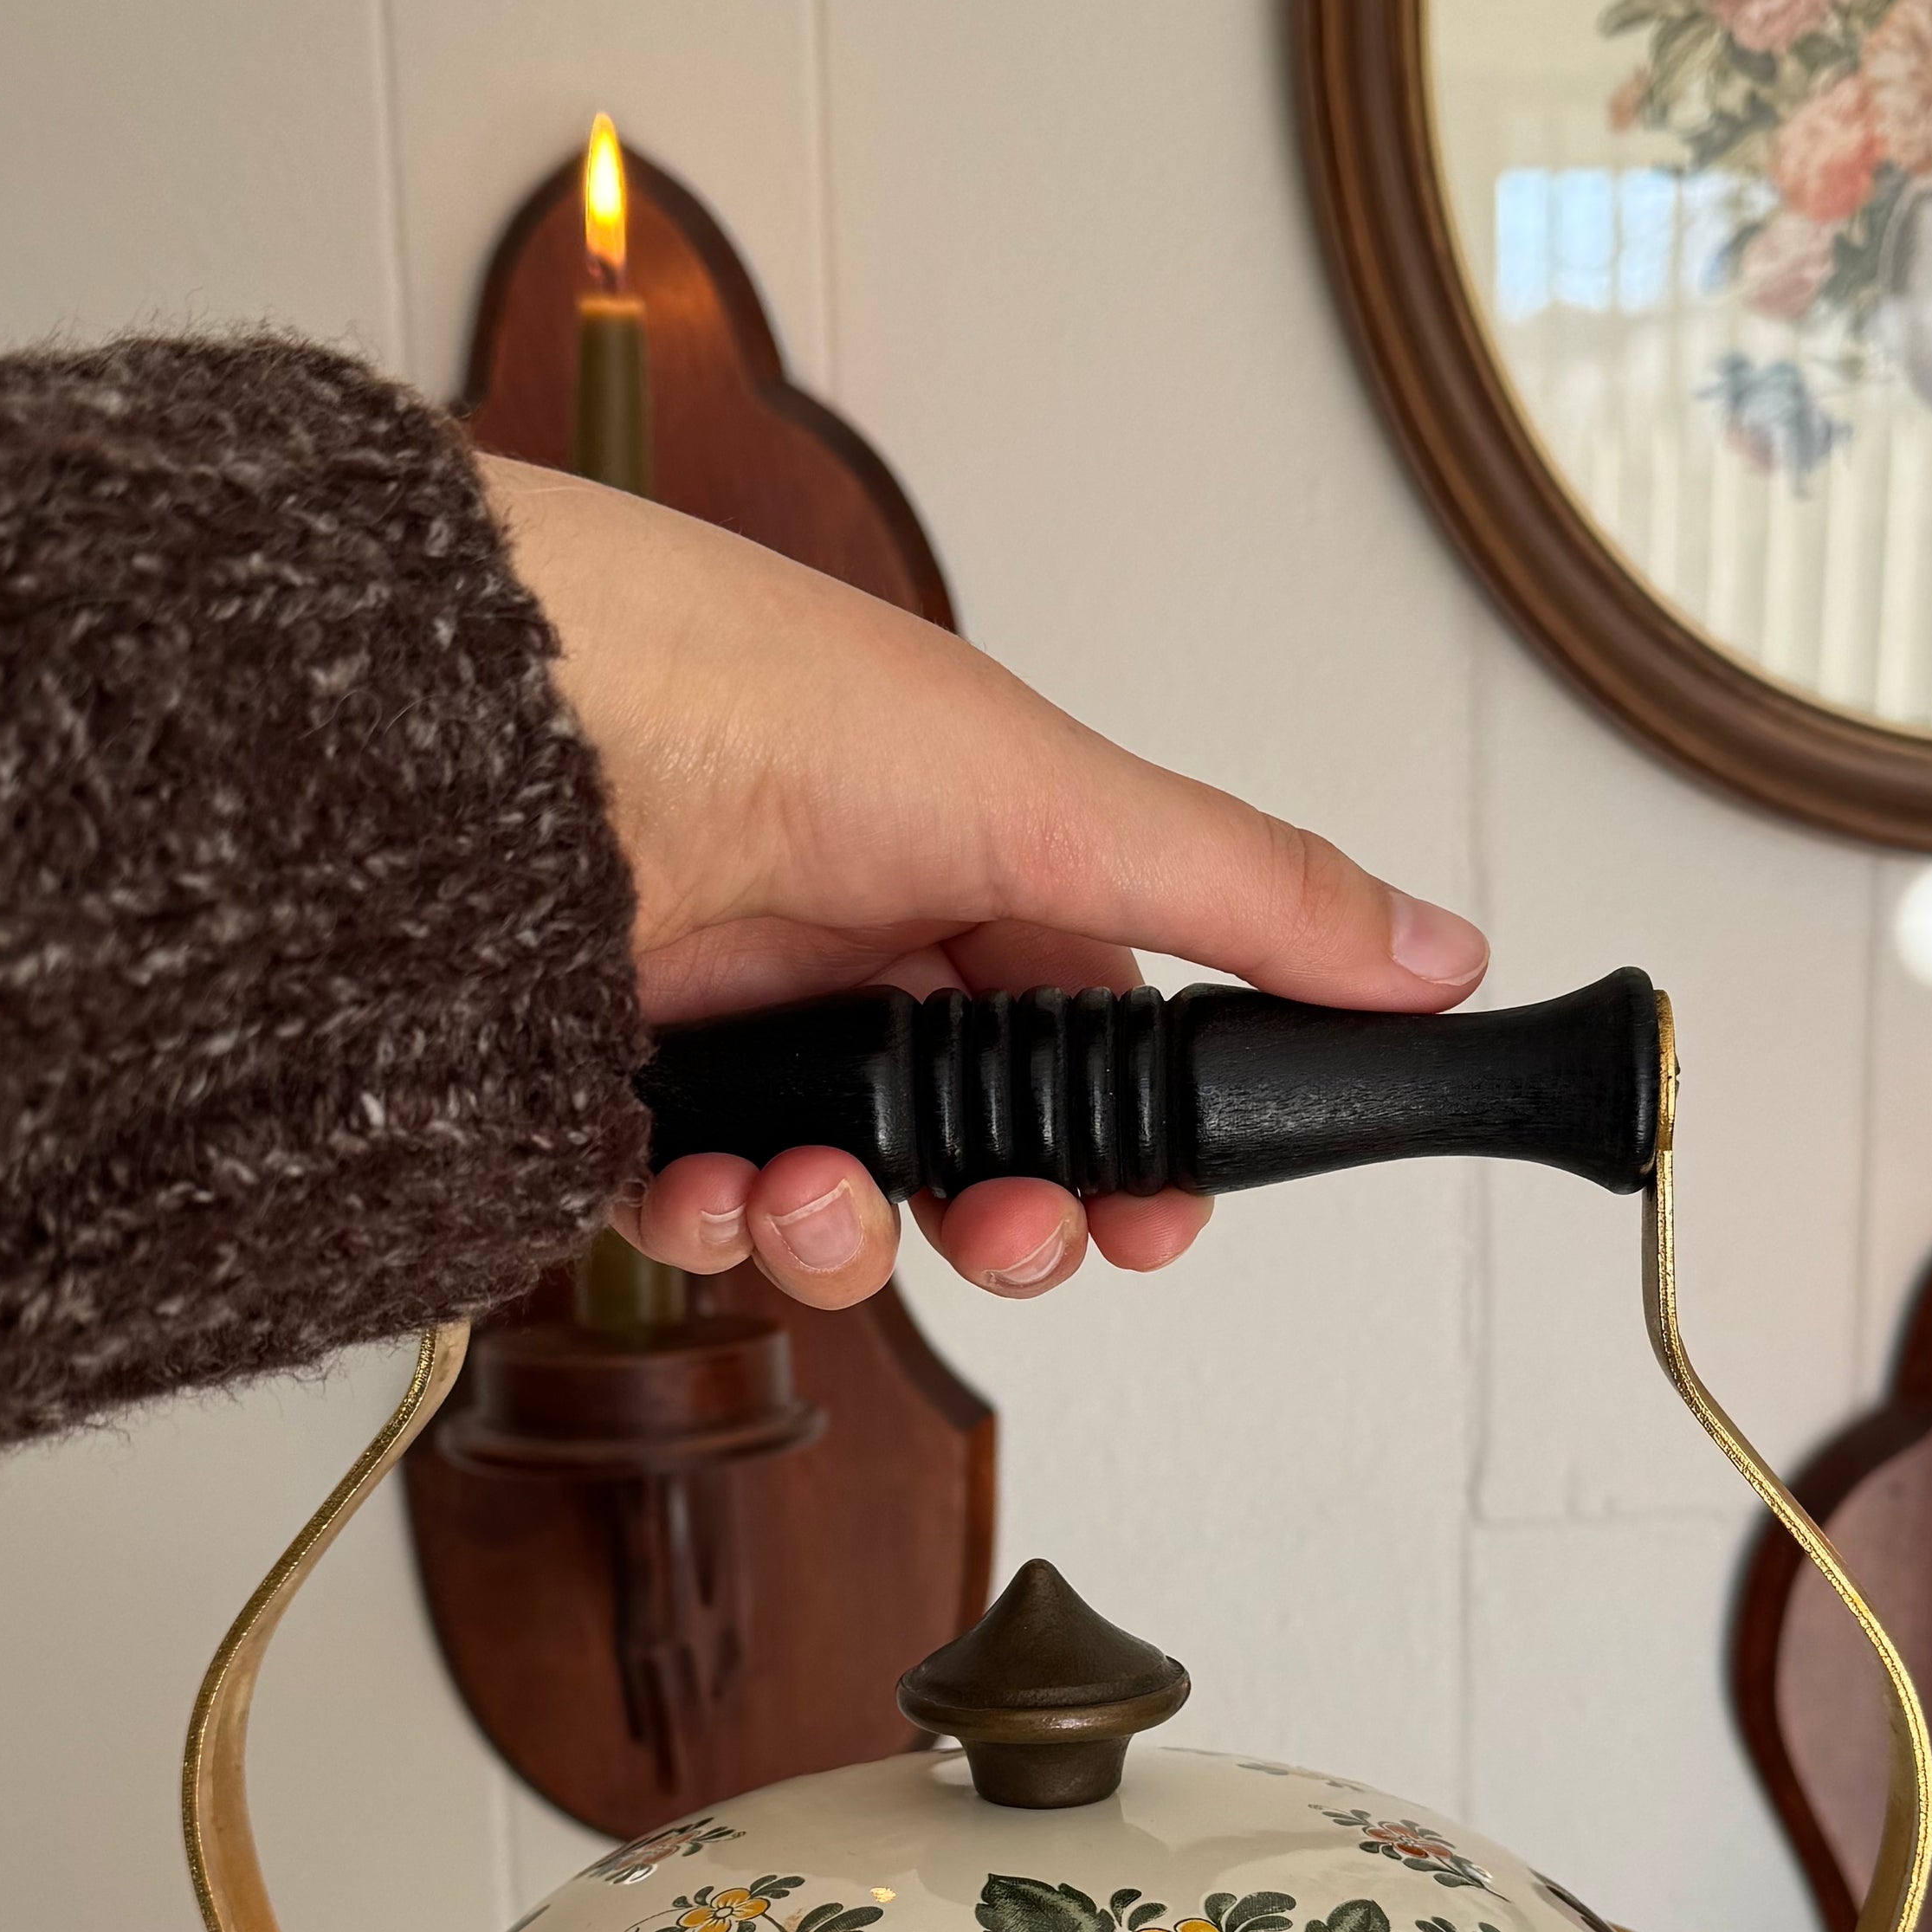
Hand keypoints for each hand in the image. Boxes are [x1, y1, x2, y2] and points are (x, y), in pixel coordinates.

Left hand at [490, 463, 1485, 1309]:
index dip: (1135, 1146)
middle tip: (1002, 1233)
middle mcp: (852, 930)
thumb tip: (1432, 951)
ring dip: (848, 1235)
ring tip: (820, 1201)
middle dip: (1000, 1216)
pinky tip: (720, 1191)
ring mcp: (733, 1014)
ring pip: (840, 1197)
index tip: (1160, 1218)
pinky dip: (717, 1226)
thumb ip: (1246, 894)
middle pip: (976, 1143)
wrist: (499, 731)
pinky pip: (697, 1213)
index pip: (1095, 1030)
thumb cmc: (747, 696)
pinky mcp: (612, 1083)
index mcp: (966, 844)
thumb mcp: (1050, 799)